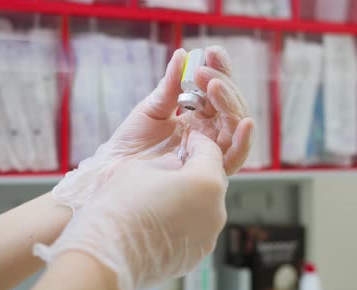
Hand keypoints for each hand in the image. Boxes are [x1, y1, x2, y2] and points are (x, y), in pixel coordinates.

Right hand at [34, 131, 227, 289]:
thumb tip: (176, 164)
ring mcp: (208, 237)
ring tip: (163, 196)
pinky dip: (184, 222)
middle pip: (212, 181)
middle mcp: (215, 211)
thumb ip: (167, 162)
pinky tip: (159, 220)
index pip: (210, 152)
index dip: (196, 142)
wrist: (104, 257)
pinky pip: (195, 230)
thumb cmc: (118, 207)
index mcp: (205, 182)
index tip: (185, 140)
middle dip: (196, 170)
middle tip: (174, 166)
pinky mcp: (196, 256)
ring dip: (190, 197)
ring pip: (205, 207)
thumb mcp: (140, 168)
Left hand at [54, 46, 252, 209]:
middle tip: (205, 72)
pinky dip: (243, 140)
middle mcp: (209, 133)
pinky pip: (235, 158)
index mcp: (197, 117)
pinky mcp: (209, 171)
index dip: (219, 69)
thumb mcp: (151, 108)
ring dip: (230, 103)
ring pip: (235, 126)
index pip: (217, 90)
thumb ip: (170, 86)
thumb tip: (183, 55)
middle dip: (223, 84)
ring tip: (213, 85)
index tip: (211, 52)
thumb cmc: (129, 142)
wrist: (112, 170)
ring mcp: (210, 151)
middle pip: (230, 106)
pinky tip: (244, 123)